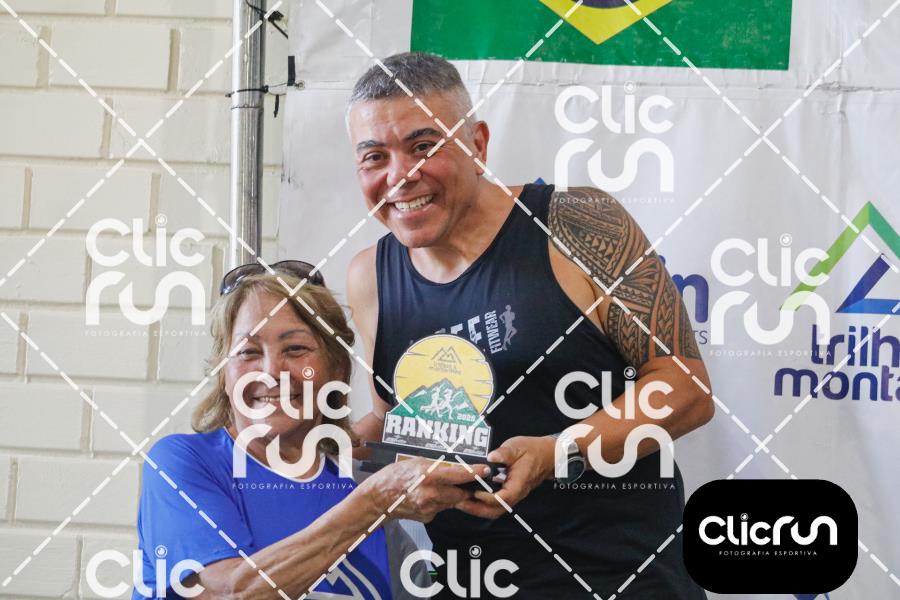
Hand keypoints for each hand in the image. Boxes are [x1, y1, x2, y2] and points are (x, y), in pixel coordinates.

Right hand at [358, 459, 488, 522]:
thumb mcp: (416, 462)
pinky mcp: (428, 517)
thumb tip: (455, 466)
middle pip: (460, 493)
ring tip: (437, 486)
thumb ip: (436, 466)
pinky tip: (427, 496)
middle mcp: (432, 494)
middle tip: (467, 480)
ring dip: (451, 494)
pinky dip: (440, 502)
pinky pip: (441, 508)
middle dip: (465, 487)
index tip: (485, 470)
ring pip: (452, 501)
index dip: (474, 473)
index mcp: (429, 476)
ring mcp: (430, 508)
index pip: (459, 475)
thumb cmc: (394, 476)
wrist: (378, 499)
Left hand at [456, 436, 555, 519]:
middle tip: (460, 502)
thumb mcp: (517, 447)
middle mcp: (516, 494)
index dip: (488, 498)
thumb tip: (492, 457)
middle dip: (477, 509)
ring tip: (461, 501)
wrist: (547, 455)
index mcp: (519, 484)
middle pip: (496, 510)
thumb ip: (504, 453)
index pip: (503, 497)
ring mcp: (512, 495)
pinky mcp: (508, 493)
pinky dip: (482, 504)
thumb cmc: (532, 450)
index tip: (474, 491)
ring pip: (495, 510)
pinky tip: (470, 496)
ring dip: (478, 508)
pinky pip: (495, 504)